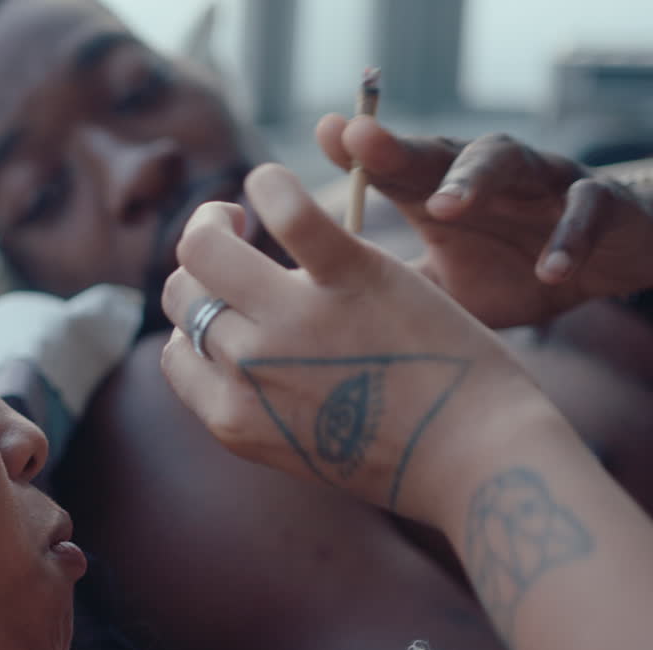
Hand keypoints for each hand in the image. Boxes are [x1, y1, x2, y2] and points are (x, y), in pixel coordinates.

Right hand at [160, 164, 552, 524]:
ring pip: (203, 249)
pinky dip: (271, 184)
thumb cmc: (400, 458)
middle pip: (180, 293)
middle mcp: (249, 369)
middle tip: (232, 240)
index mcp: (232, 417)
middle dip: (196, 265)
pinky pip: (288, 212)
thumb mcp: (302, 448)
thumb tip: (231, 355)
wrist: (480, 462)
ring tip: (243, 210)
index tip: (231, 306)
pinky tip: (272, 181)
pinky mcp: (353, 277)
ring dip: (213, 220)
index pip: (174, 350)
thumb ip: (259, 406)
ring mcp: (295, 322)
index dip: (195, 322)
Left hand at [316, 114, 652, 327]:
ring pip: (508, 162)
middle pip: (439, 153)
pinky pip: (583, 211)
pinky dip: (567, 239)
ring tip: (445, 206)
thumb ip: (392, 287)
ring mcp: (544, 183)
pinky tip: (548, 269)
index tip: (325, 132)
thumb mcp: (446, 291)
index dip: (362, 152)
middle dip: (400, 147)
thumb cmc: (515, 275)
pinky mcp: (600, 203)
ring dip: (473, 179)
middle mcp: (488, 177)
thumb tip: (318, 308)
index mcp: (444, 195)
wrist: (608, 274)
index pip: (396, 168)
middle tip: (361, 142)